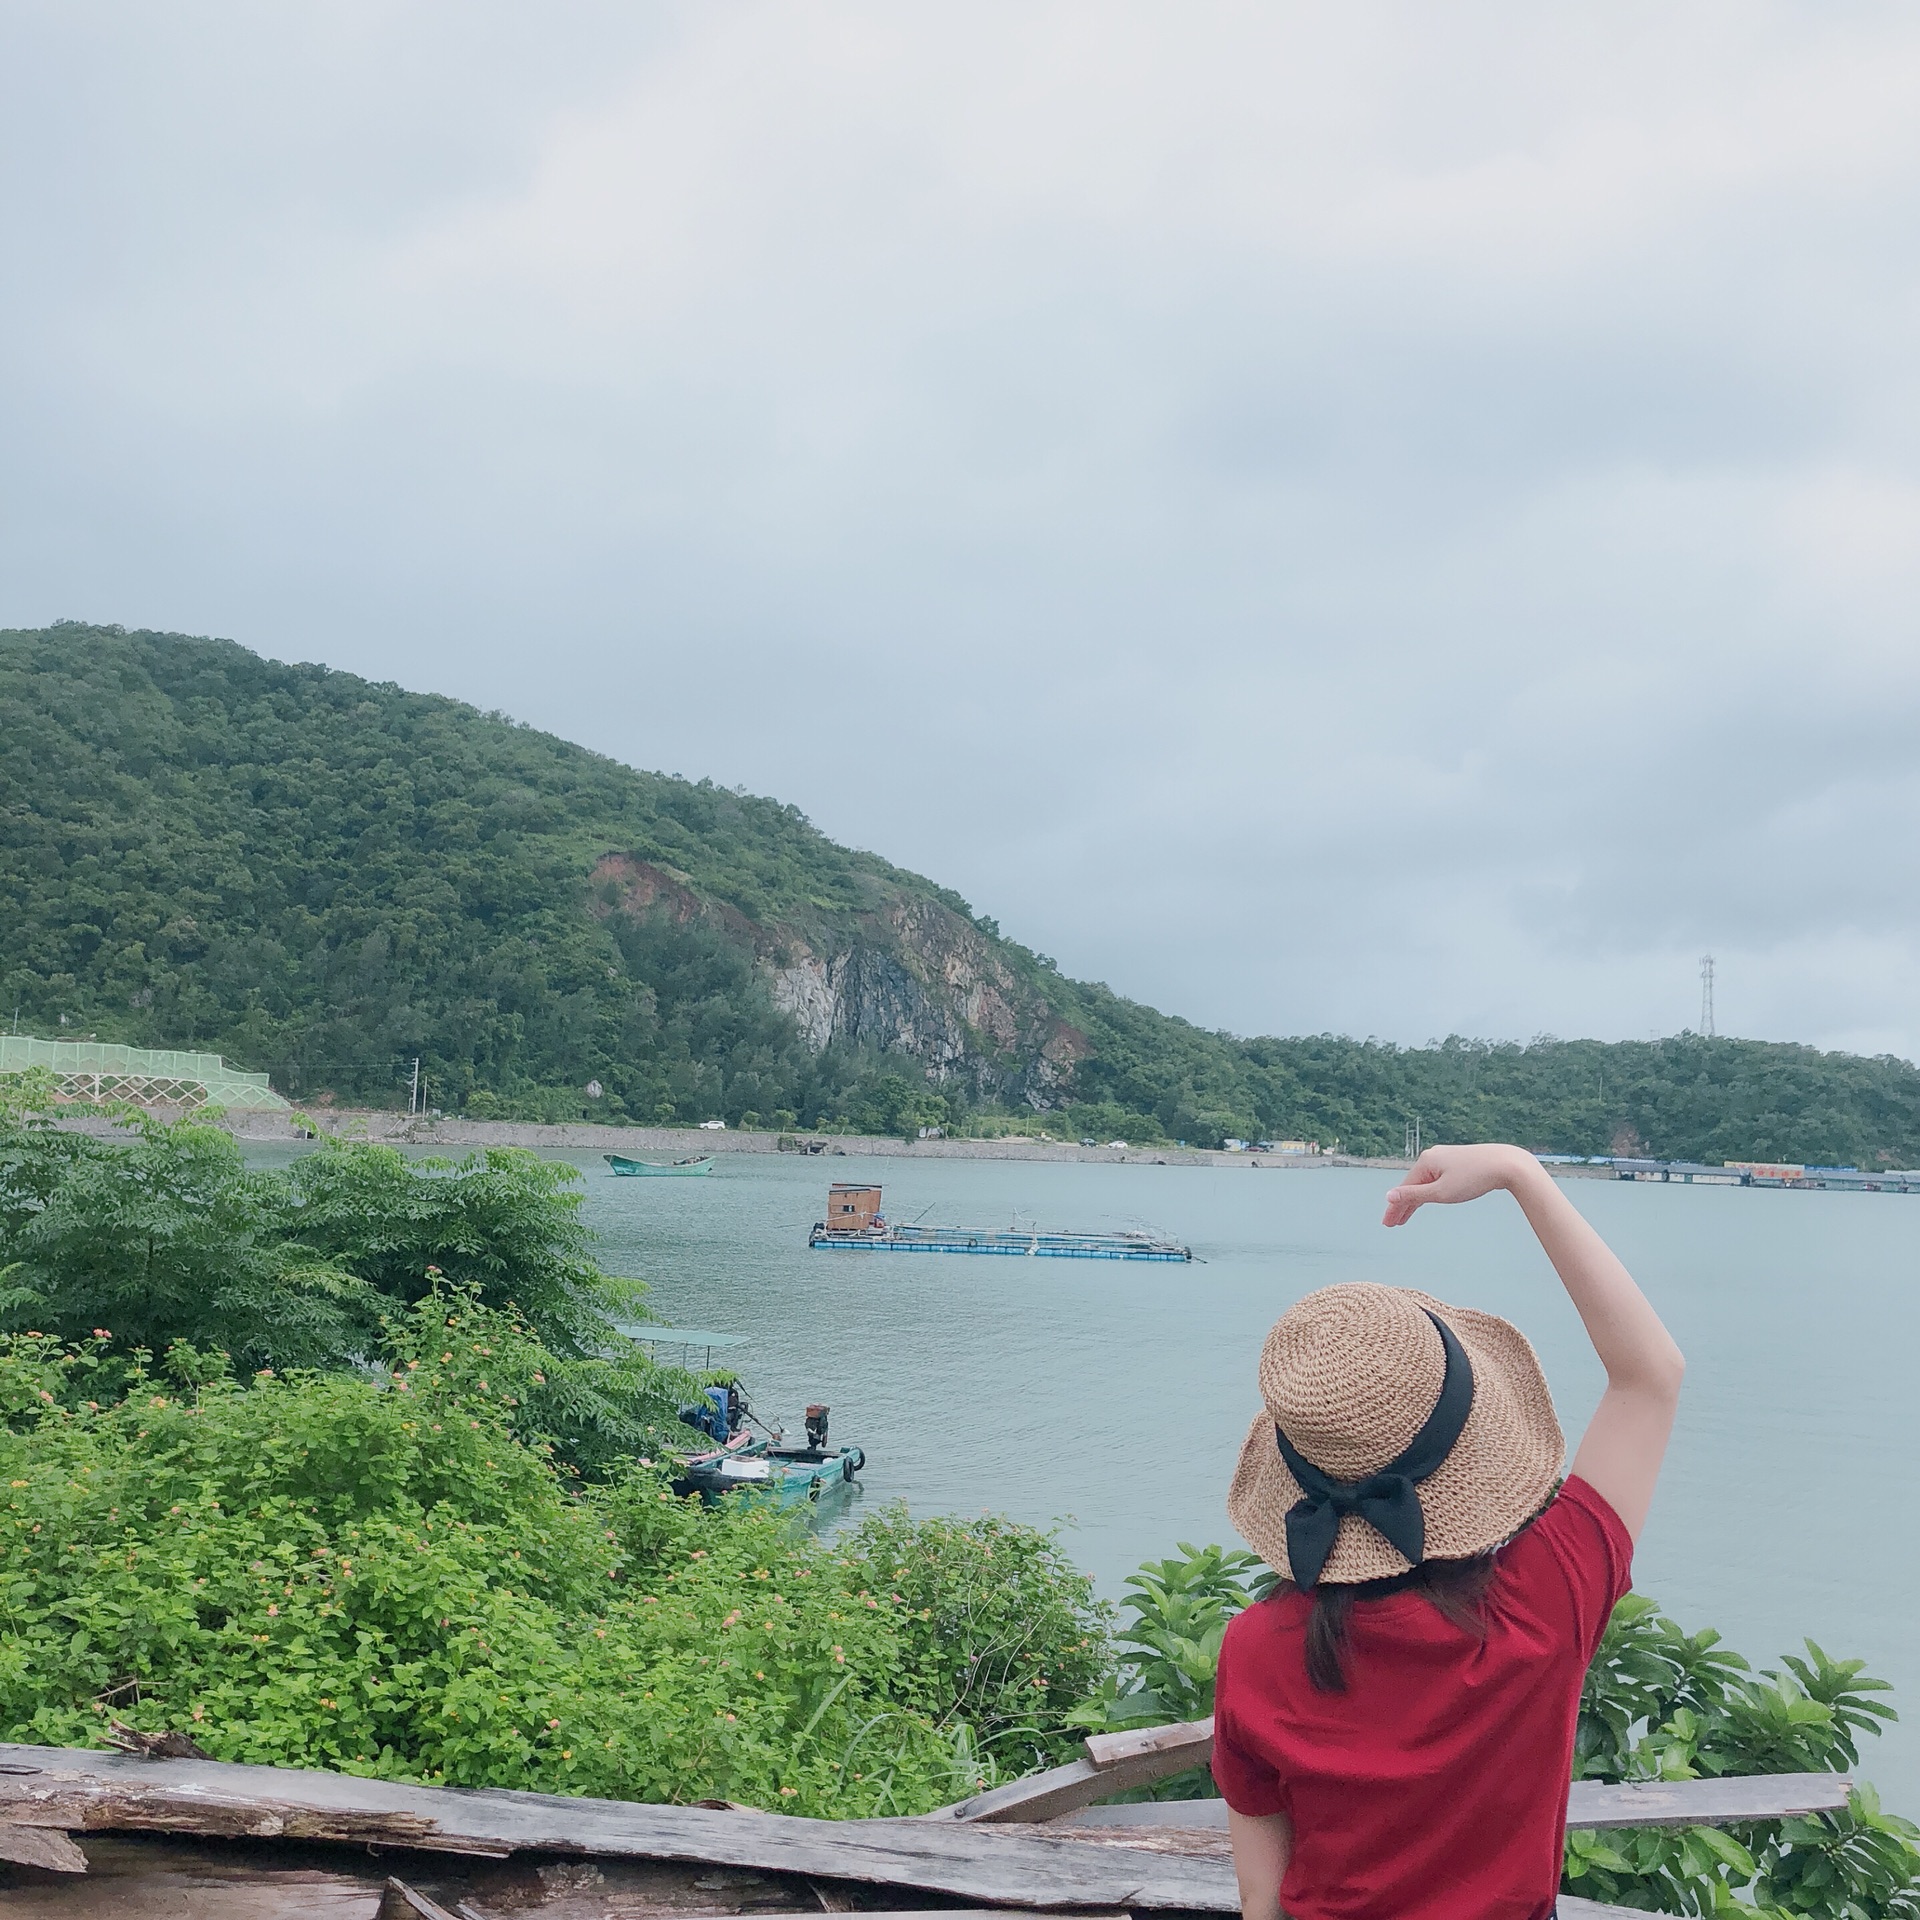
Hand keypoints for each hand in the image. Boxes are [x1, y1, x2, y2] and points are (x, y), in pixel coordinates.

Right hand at [1382, 1143, 1536, 1226]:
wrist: (1506, 1164)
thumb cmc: (1475, 1178)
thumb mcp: (1441, 1192)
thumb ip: (1414, 1196)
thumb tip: (1389, 1195)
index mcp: (1425, 1161)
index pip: (1404, 1188)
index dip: (1394, 1207)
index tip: (1387, 1223)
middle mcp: (1432, 1156)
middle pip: (1412, 1185)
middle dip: (1402, 1205)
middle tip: (1393, 1223)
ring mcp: (1445, 1158)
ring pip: (1425, 1182)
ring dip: (1415, 1200)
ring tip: (1406, 1216)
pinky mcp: (1458, 1162)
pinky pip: (1436, 1179)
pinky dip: (1429, 1192)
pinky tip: (1427, 1198)